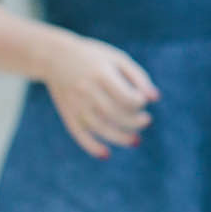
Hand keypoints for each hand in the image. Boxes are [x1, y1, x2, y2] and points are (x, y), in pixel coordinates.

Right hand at [43, 33, 158, 158]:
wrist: (55, 57)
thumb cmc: (94, 57)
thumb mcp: (118, 59)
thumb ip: (138, 77)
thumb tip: (155, 98)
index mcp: (101, 74)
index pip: (124, 96)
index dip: (138, 103)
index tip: (143, 101)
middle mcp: (87, 90)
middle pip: (114, 114)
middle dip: (134, 122)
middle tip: (146, 121)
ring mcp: (75, 104)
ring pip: (99, 127)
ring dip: (119, 138)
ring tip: (136, 140)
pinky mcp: (67, 114)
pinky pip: (79, 134)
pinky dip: (92, 147)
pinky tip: (106, 154)